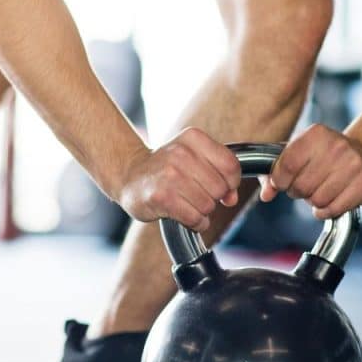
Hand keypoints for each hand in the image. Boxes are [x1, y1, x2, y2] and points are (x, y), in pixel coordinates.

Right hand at [116, 127, 241, 232]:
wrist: (130, 176)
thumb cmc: (166, 168)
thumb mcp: (194, 158)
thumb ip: (220, 173)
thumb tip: (232, 199)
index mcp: (192, 138)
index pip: (230, 165)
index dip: (231, 183)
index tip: (222, 187)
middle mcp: (180, 152)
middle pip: (220, 188)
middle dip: (213, 198)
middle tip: (196, 195)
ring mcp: (169, 175)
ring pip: (208, 205)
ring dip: (202, 211)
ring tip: (187, 203)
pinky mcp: (161, 197)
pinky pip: (194, 218)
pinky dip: (195, 223)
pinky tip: (184, 215)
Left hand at [259, 124, 361, 219]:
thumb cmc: (323, 156)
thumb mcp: (296, 154)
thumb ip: (273, 173)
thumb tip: (266, 194)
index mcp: (316, 134)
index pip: (285, 167)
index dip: (280, 181)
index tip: (284, 182)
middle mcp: (337, 146)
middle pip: (301, 187)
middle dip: (299, 192)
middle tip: (307, 185)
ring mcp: (355, 164)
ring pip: (318, 201)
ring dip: (314, 202)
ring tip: (322, 190)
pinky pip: (335, 210)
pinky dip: (328, 211)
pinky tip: (332, 199)